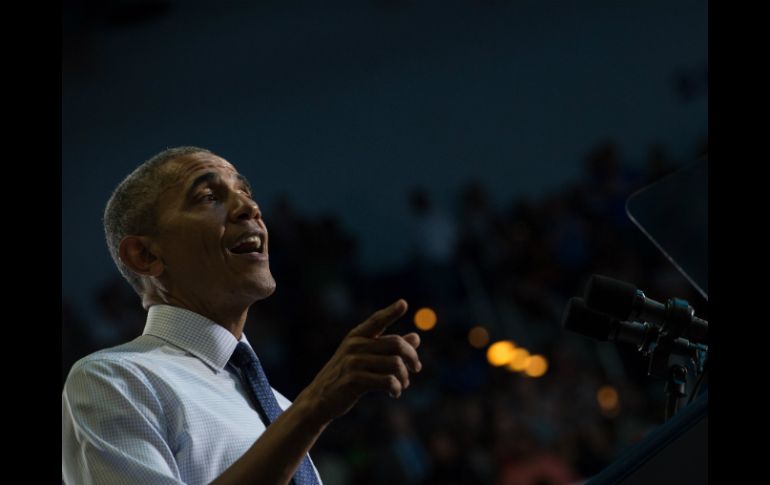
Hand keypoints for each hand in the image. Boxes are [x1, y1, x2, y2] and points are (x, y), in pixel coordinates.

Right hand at [297, 299, 421, 423]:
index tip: (404, 303)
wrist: (319, 398)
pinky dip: (396, 388)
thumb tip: (417, 337)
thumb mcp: (363, 358)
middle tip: (416, 368)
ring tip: (403, 384)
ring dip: (404, 377)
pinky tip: (395, 392)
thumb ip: (388, 348)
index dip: (391, 312)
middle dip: (412, 356)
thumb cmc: (345, 376)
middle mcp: (355, 345)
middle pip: (396, 344)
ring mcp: (353, 362)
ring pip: (395, 364)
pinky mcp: (354, 380)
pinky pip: (387, 381)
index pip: (377, 320)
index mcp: (355, 336)